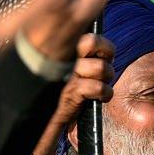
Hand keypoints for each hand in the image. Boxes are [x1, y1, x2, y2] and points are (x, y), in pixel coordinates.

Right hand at [32, 33, 114, 154]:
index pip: (88, 35)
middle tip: (105, 65)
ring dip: (106, 78)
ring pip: (100, 67)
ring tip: (100, 84)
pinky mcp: (70, 92)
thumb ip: (83, 54)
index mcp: (64, 48)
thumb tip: (104, 45)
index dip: (103, 44)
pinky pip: (98, 87)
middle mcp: (63, 57)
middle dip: (106, 52)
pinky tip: (99, 98)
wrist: (47, 118)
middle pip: (92, 41)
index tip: (105, 55)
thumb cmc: (63, 90)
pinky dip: (105, 94)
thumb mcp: (71, 67)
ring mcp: (66, 74)